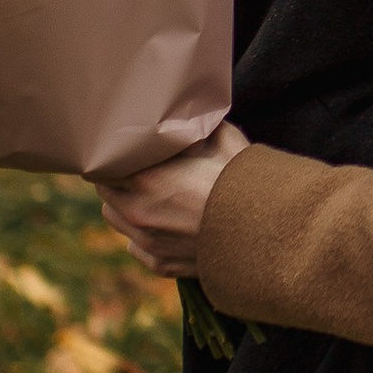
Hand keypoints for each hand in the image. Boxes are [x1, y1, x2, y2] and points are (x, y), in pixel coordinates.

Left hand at [98, 122, 248, 274]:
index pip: (105, 165)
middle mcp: (139, 213)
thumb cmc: (245, 183)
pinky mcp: (161, 264)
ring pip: (116, 221)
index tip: (126, 151)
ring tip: (150, 198)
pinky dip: (145, 236)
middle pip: (106, 193)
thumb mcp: (224, 140)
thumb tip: (188, 108)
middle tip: (138, 171)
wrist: (267, 234)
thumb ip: (197, 124)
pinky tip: (165, 226)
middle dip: (118, 181)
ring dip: (126, 208)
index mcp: (146, 178)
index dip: (114, 157)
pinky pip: (137, 247)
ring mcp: (149, 242)